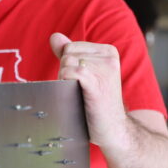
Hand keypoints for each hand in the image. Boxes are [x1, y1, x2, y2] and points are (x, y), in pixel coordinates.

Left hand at [49, 32, 126, 146]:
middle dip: (64, 72)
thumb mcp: (84, 75)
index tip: (79, 82)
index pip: (70, 47)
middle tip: (78, 91)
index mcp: (107, 51)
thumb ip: (69, 54)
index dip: (66, 66)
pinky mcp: (97, 84)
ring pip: (66, 63)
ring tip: (79, 95)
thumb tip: (55, 37)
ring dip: (64, 81)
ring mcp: (105, 70)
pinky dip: (65, 83)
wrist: (113, 130)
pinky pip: (71, 73)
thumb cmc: (95, 105)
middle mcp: (109, 57)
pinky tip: (75, 94)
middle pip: (67, 54)